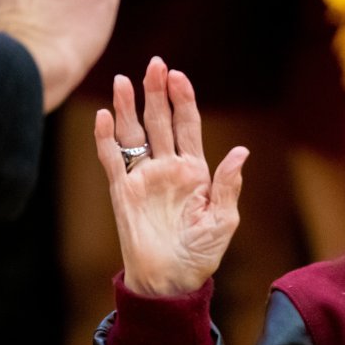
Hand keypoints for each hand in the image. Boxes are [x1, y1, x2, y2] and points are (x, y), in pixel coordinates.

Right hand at [95, 57, 248, 296]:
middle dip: (157, 92)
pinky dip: (106, 138)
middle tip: (155, 64)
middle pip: (160, 121)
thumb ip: (227, 185)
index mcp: (196, 172)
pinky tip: (104, 116)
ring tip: (124, 80)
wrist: (171, 281)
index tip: (179, 76)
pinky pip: (112, 159)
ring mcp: (144, 178)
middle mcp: (168, 168)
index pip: (188, 126)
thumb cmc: (201, 253)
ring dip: (128, 107)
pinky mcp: (122, 192)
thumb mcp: (223, 220)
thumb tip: (240, 151)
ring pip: (134, 133)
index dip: (184, 100)